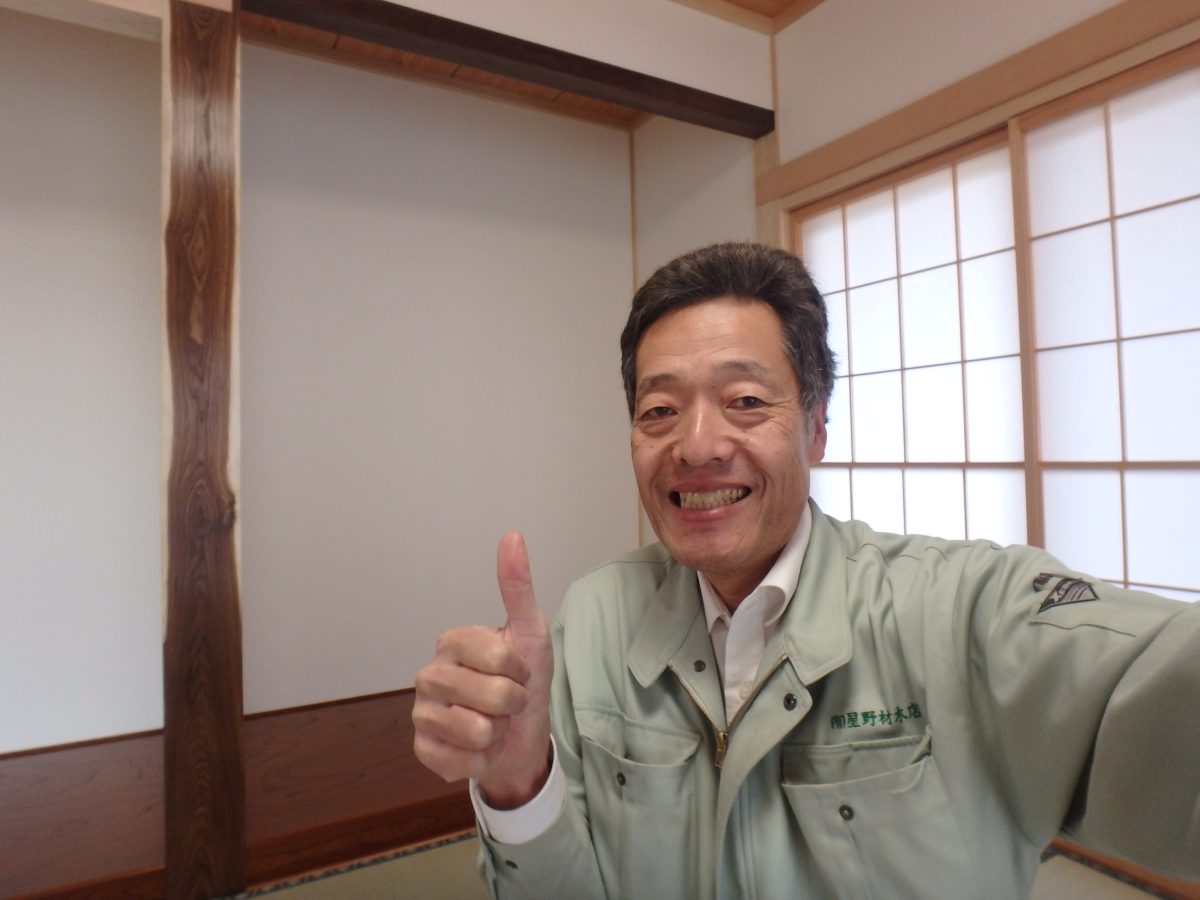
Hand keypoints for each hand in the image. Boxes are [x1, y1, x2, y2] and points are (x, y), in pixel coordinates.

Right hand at [412, 532, 552, 808]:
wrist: (521, 739)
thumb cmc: (524, 682)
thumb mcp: (530, 632)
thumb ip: (517, 586)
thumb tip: (512, 535)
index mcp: (452, 642)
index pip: (500, 658)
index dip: (521, 672)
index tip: (519, 672)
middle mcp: (428, 674)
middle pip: (492, 696)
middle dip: (513, 705)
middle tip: (508, 703)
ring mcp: (421, 713)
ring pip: (478, 731)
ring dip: (498, 734)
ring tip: (493, 724)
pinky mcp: (422, 750)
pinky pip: (461, 760)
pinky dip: (481, 759)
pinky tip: (478, 749)